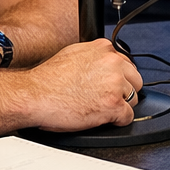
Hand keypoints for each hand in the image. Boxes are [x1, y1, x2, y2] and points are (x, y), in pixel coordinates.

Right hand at [27, 39, 143, 131]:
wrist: (35, 95)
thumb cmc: (48, 79)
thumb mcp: (74, 53)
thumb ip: (95, 56)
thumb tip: (104, 61)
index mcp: (104, 48)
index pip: (126, 64)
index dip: (118, 78)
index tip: (110, 86)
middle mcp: (113, 62)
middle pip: (135, 80)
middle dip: (123, 91)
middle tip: (104, 99)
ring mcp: (115, 83)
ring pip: (133, 99)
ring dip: (119, 106)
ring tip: (98, 108)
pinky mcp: (114, 104)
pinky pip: (128, 117)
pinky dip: (117, 121)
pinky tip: (101, 118)